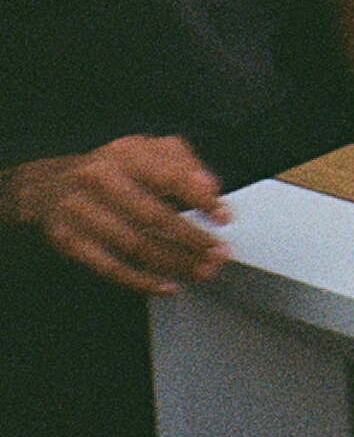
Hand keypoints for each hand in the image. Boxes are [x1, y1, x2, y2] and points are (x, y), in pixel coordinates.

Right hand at [4, 136, 231, 295]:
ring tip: (201, 271)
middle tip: (218, 253)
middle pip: (153, 216)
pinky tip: (166, 285)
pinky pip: (109, 266)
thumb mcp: (149, 151)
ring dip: (174, 263)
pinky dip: (141, 280)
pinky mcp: (69, 240)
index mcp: (125, 154)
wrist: (48, 185)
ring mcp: (81, 211)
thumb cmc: (112, 169)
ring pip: (135, 245)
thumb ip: (184, 164)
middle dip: (192, 239)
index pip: (169, 176)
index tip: (224, 216)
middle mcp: (100, 179)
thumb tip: (210, 187)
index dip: (200, 199)